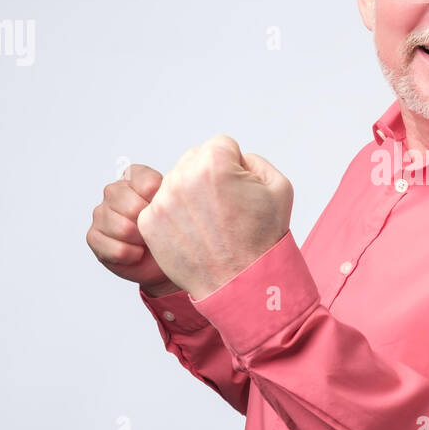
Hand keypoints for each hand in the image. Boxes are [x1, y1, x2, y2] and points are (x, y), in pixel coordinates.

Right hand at [86, 163, 179, 294]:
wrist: (165, 259)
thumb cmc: (173, 230)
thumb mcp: (180, 207)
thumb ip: (175, 193)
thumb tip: (176, 187)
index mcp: (135, 177)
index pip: (147, 183)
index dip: (161, 203)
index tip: (168, 211)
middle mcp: (114, 191)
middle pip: (132, 207)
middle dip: (149, 225)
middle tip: (156, 230)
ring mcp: (101, 213)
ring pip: (123, 228)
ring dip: (140, 241)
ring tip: (147, 241)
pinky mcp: (94, 236)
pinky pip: (116, 249)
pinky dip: (131, 256)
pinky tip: (136, 253)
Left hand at [136, 135, 292, 300]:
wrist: (241, 283)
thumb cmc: (262, 240)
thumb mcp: (279, 187)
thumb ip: (254, 161)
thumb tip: (234, 159)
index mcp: (214, 162)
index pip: (221, 146)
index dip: (235, 168)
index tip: (239, 192)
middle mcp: (183, 176)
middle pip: (195, 161)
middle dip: (208, 179)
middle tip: (224, 210)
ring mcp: (162, 200)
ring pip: (177, 183)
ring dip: (190, 197)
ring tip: (210, 225)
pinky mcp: (149, 222)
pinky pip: (162, 206)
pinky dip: (176, 217)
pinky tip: (194, 234)